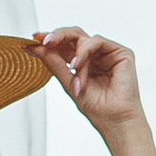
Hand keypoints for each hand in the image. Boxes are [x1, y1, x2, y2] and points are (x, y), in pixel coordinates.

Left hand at [32, 26, 146, 133]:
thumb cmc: (97, 108)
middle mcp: (95, 56)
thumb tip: (35, 47)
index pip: (65, 45)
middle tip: (44, 40)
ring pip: (83, 38)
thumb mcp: (68, 83)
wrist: (115, 120)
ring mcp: (108, 53)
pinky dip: (84, 52)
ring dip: (74, 55)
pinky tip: (78, 65)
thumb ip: (54, 63)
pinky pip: (96, 41)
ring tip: (72, 72)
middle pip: (74, 35)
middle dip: (57, 35)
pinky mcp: (121, 52)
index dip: (49, 40)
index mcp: (83, 63)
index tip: (33, 38)